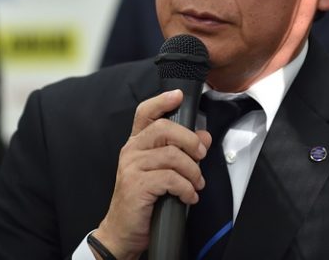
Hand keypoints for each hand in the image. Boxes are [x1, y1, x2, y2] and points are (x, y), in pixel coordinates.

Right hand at [93, 89, 211, 259]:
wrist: (124, 231)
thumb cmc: (144, 200)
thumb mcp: (164, 172)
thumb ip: (183, 152)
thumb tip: (205, 137)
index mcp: (136, 143)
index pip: (145, 113)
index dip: (162, 101)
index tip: (178, 96)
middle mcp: (131, 150)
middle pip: (164, 129)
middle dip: (190, 141)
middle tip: (201, 156)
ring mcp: (132, 167)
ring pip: (172, 156)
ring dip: (192, 171)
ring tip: (196, 184)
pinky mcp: (136, 185)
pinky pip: (170, 178)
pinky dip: (186, 188)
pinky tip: (188, 196)